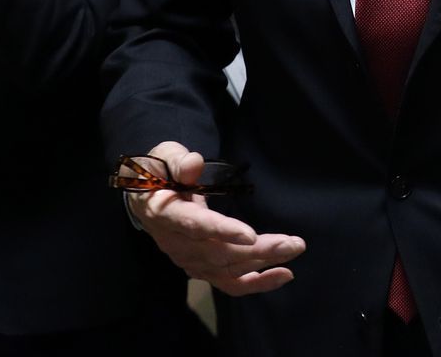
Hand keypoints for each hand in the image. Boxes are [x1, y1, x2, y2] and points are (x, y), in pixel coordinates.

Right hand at [124, 142, 303, 295]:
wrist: (145, 197)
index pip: (195, 226)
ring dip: (264, 263)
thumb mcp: (165, 157)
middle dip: (259, 251)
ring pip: (228, 269)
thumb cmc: (158, 173)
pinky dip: (257, 283)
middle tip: (293, 243)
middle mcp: (177, 243)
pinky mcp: (201, 268)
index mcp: (166, 214)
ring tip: (294, 249)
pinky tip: (284, 275)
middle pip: (220, 253)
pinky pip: (229, 282)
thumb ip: (178, 161)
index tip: (251, 235)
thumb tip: (194, 162)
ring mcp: (189, 259)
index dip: (222, 231)